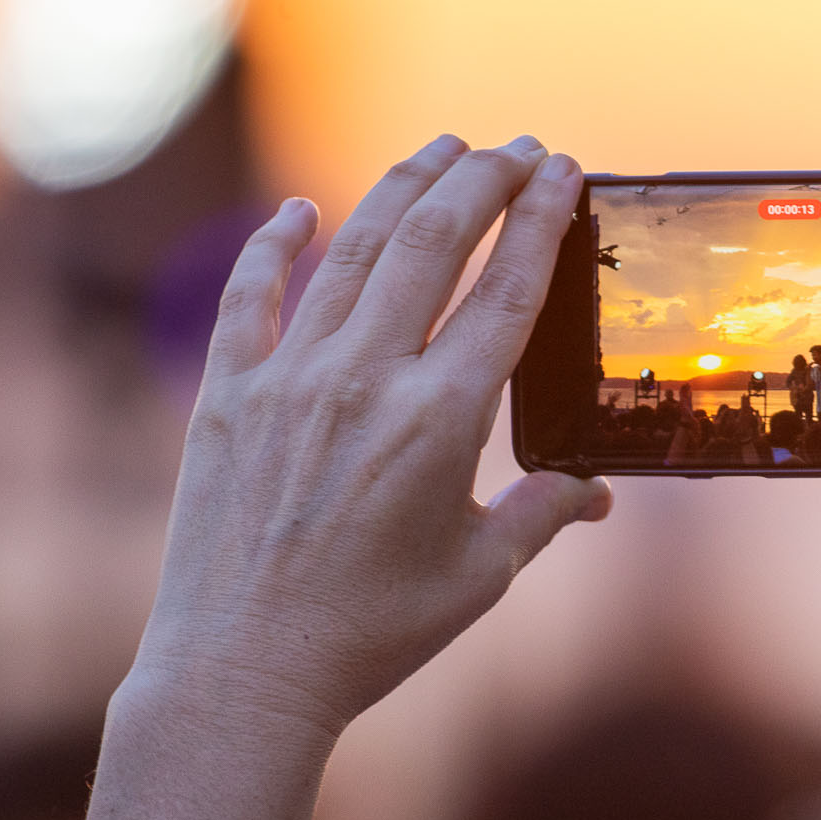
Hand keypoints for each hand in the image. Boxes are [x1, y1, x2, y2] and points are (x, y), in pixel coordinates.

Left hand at [130, 133, 611, 738]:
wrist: (244, 672)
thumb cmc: (372, 634)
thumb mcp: (478, 576)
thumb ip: (540, 515)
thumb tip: (593, 494)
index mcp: (441, 420)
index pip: (505, 290)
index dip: (539, 219)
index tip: (561, 170)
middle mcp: (365, 380)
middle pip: (433, 243)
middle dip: (483, 178)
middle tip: (516, 147)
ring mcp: (289, 379)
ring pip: (352, 250)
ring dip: (403, 189)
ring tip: (441, 150)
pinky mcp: (227, 395)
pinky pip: (249, 296)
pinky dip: (274, 246)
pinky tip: (299, 213)